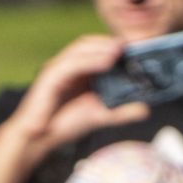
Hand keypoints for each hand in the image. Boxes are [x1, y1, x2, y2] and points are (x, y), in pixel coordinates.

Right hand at [14, 31, 143, 156]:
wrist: (36, 141)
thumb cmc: (63, 125)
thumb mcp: (98, 116)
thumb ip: (120, 112)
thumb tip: (146, 109)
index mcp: (77, 70)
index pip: (97, 49)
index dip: (116, 45)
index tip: (138, 47)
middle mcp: (67, 65)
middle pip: (89, 43)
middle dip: (110, 42)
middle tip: (133, 44)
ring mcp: (57, 68)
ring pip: (80, 49)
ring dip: (102, 47)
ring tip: (122, 49)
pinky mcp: (49, 77)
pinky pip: (72, 64)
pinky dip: (90, 60)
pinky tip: (107, 61)